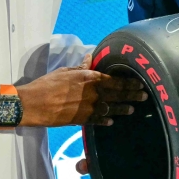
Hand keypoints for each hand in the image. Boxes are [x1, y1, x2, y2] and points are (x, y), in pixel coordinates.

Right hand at [17, 57, 147, 126]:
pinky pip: (98, 120)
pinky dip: (106, 121)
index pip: (115, 80)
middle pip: (117, 94)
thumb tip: (90, 57)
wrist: (34, 104)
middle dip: (132, 95)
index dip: (129, 82)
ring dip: (123, 109)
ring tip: (132, 109)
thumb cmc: (47, 84)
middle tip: (144, 96)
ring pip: (111, 108)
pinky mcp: (81, 120)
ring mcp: (88, 108)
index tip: (139, 83)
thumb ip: (81, 66)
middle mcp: (92, 93)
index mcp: (89, 78)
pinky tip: (112, 121)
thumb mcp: (65, 71)